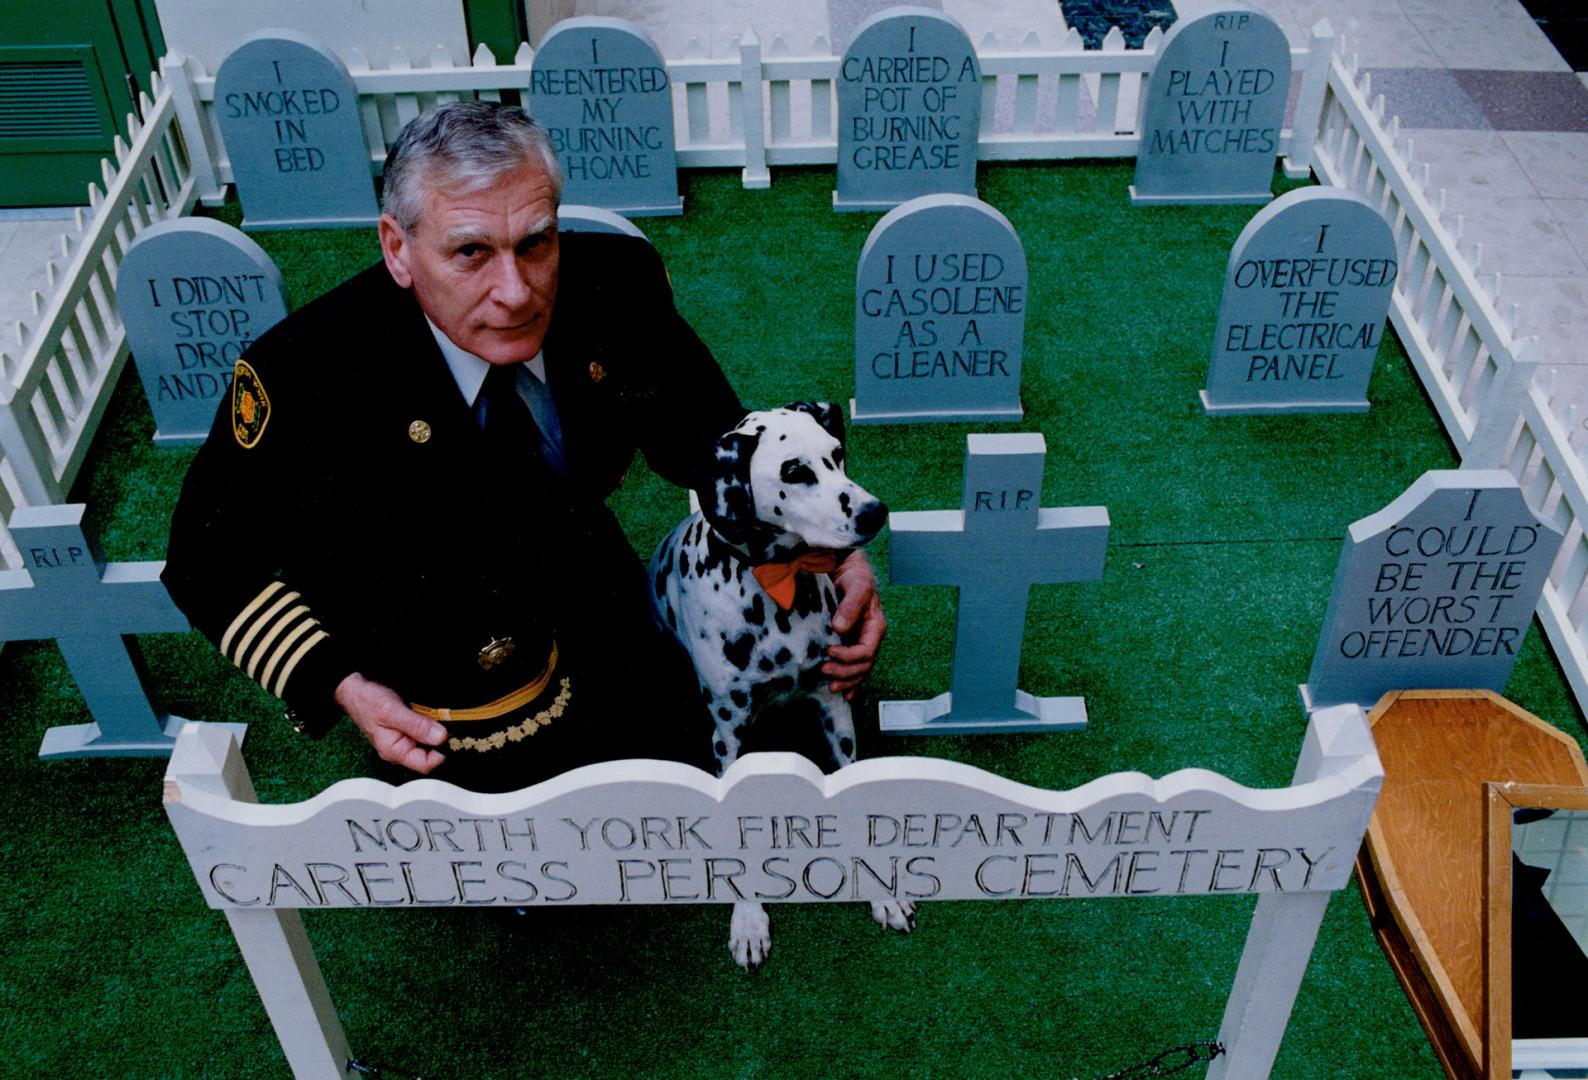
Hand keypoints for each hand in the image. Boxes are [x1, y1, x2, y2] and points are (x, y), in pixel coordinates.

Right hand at [334, 672, 447, 774]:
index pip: (426, 765)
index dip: (441, 752)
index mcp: (394, 751)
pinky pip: (425, 730)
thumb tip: (441, 737)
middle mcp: (400, 749)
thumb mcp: (392, 712)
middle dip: (440, 738)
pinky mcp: (408, 728)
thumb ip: (416, 725)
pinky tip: (430, 711)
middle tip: (444, 720)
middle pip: (431, 753)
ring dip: (437, 728)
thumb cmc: (367, 700)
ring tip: (436, 714)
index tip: (449, 734)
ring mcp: (404, 738)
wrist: (356, 688)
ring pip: (430, 740)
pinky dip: (431, 721)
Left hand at [823, 550, 886, 698]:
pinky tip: (845, 693)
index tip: (829, 651)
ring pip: (860, 670)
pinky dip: (851, 682)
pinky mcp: (851, 643)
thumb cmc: (855, 576)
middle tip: (824, 670)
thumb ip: (851, 605)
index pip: (866, 650)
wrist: (848, 570)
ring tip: (831, 686)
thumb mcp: (857, 586)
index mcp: (875, 626)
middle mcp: (870, 637)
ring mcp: (861, 642)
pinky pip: (854, 667)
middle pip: (863, 665)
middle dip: (845, 672)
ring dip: (847, 681)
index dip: (848, 656)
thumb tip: (840, 627)